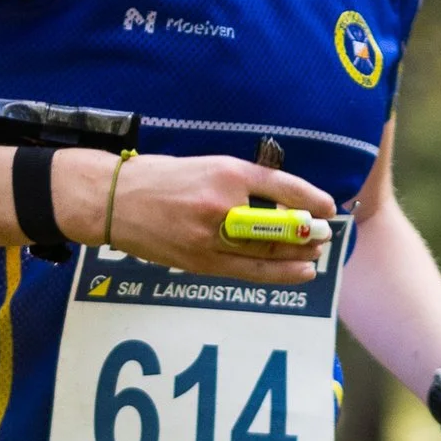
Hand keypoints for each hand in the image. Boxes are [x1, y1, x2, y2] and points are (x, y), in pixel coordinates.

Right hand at [70, 148, 338, 281]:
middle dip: (305, 233)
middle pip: (276, 225)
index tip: (328, 207)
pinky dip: (275, 274)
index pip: (279, 185)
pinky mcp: (198, 261)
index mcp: (224, 172)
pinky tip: (296, 272)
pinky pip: (245, 271)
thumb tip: (278, 202)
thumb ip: (238, 182)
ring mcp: (209, 237)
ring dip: (296, 256)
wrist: (111, 201)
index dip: (309, 198)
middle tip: (325, 235)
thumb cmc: (158, 178)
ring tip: (315, 256)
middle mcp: (220, 204)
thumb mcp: (204, 165)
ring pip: (265, 253)